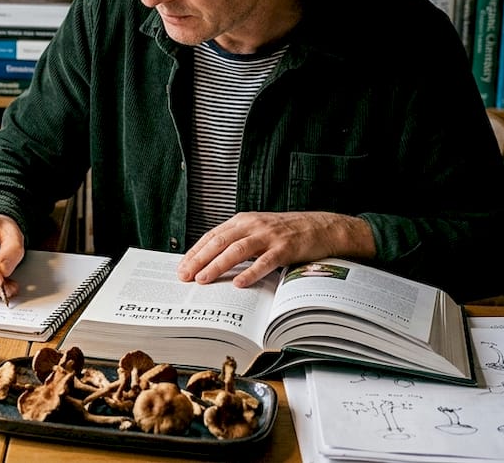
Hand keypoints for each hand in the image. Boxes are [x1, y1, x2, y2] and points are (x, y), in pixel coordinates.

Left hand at [176, 211, 374, 286]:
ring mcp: (269, 236)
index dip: (195, 252)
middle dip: (199, 260)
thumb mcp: (259, 229)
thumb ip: (238, 240)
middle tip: (184, 276)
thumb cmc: (288, 232)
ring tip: (203, 279)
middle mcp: (253, 225)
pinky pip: (265, 262)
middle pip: (220, 242)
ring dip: (218, 265)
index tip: (181, 267)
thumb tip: (211, 260)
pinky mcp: (286, 248)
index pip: (212, 236)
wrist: (322, 227)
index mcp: (243, 220)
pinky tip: (238, 283)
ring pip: (237, 250)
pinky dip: (250, 272)